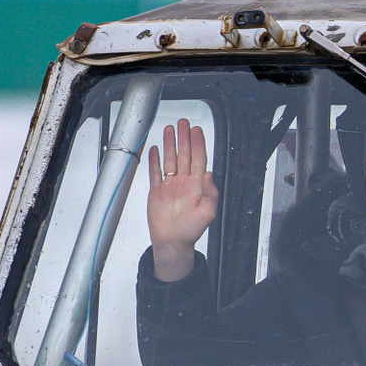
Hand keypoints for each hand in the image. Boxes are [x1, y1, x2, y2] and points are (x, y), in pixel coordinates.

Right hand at [146, 120, 218, 281]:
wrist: (172, 243)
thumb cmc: (190, 231)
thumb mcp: (207, 213)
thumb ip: (211, 193)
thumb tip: (209, 174)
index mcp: (196, 186)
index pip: (199, 159)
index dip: (198, 144)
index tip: (197, 130)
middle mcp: (184, 183)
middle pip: (185, 155)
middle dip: (184, 138)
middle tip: (184, 122)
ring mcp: (170, 186)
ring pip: (170, 160)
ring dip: (170, 144)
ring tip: (170, 129)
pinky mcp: (157, 192)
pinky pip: (155, 172)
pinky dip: (154, 160)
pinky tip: (155, 149)